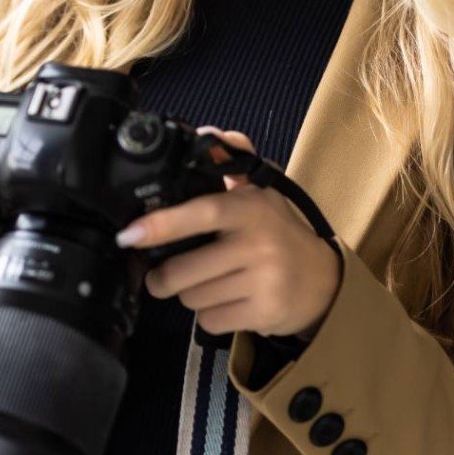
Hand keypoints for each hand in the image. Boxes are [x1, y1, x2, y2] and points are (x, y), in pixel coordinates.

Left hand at [115, 126, 342, 338]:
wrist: (323, 282)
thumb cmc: (280, 232)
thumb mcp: (261, 193)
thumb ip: (233, 161)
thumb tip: (207, 133)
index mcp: (251, 208)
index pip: (202, 212)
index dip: (163, 224)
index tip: (130, 235)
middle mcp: (259, 244)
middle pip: (183, 271)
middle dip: (162, 277)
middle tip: (160, 275)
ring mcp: (263, 282)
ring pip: (193, 299)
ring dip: (190, 295)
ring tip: (206, 284)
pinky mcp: (264, 314)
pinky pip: (210, 321)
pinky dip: (209, 315)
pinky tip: (226, 302)